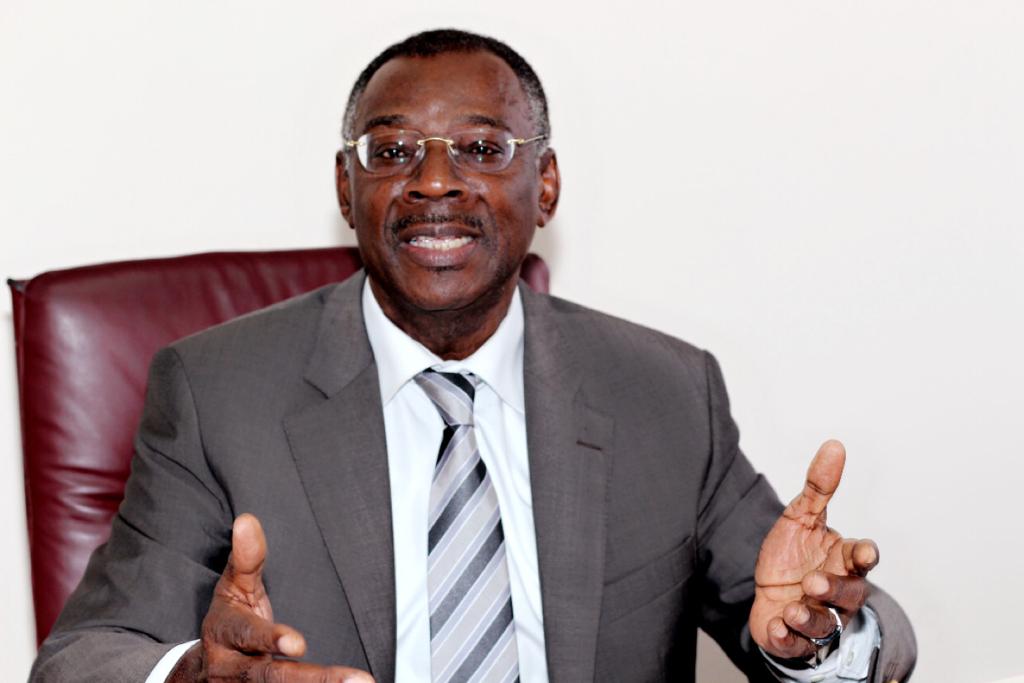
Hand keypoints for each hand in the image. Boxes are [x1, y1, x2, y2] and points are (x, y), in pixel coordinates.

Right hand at [169, 513, 373, 681]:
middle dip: (314, 679)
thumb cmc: (229, 623)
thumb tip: (247, 520)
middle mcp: (232, 670)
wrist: (200, 674)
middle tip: (355, 679)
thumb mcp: (232, 589)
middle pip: (272, 677)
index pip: (248, 636)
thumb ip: (246, 559)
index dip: (271, 639)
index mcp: (225, 634)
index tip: (298, 644)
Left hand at [749, 440, 879, 659]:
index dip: (864, 555)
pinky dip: (787, 638)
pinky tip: (777, 627)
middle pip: (848, 594)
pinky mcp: (796, 639)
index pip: (861, 558)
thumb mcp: (801, 517)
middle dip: (832, 589)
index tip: (863, 553)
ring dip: (810, 617)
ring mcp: (819, 617)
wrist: (770, 595)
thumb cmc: (792, 555)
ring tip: (792, 608)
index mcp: (841, 560)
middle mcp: (837, 591)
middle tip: (813, 583)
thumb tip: (834, 444)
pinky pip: (797, 644)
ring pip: (825, 623)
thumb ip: (819, 487)